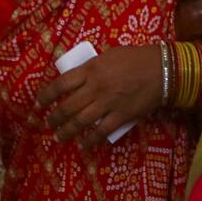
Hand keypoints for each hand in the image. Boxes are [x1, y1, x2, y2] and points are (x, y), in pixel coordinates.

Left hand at [34, 44, 165, 144]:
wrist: (162, 69)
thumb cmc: (135, 59)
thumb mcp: (107, 56)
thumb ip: (90, 68)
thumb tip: (75, 78)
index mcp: (90, 70)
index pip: (60, 85)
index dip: (45, 96)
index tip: (38, 103)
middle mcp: (95, 88)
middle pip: (67, 107)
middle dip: (54, 118)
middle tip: (48, 122)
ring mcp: (108, 103)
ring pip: (80, 122)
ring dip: (66, 131)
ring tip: (59, 136)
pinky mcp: (121, 116)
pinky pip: (101, 132)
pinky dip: (90, 140)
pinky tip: (83, 144)